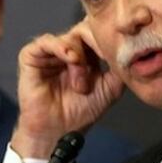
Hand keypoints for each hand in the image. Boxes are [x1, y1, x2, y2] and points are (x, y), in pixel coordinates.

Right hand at [12, 21, 123, 157]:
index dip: (107, 38)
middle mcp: (68, 50)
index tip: (118, 49)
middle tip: (103, 59)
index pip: (97, 33)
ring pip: (69, 37)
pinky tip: (71, 58)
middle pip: (84, 29)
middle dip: (96, 44)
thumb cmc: (81, 113)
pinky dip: (61, 47)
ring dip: (79, 58)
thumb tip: (130, 50)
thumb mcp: (110, 88)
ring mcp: (50, 52)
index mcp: (86, 54)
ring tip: (81, 84)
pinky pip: (46, 41)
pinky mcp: (31, 56)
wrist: (59, 132)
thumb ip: (118, 68)